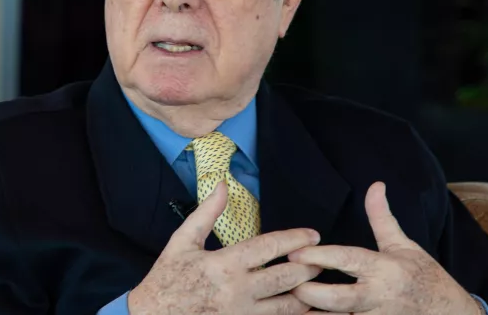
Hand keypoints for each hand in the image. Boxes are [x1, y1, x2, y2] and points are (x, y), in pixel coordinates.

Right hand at [129, 181, 323, 314]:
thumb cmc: (165, 280)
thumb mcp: (181, 242)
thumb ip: (206, 214)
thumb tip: (222, 185)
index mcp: (226, 264)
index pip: (271, 247)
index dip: (296, 239)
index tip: (313, 234)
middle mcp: (238, 290)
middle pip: (286, 277)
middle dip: (308, 267)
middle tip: (321, 260)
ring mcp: (241, 313)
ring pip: (285, 306)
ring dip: (305, 295)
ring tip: (318, 286)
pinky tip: (301, 311)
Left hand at [288, 182, 482, 314]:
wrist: (450, 312)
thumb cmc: (424, 276)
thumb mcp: (404, 245)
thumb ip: (382, 218)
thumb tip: (375, 185)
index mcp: (385, 268)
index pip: (349, 260)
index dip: (321, 257)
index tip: (295, 253)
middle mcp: (380, 294)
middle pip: (341, 299)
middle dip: (312, 294)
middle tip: (289, 284)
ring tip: (289, 306)